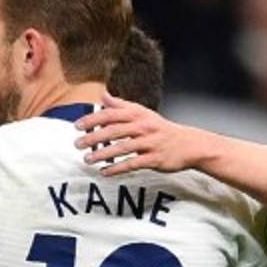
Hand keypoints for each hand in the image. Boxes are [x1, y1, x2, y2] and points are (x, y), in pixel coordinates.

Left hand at [74, 92, 220, 176]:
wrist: (189, 145)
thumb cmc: (161, 129)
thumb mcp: (143, 113)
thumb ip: (121, 105)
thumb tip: (102, 94)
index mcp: (139, 114)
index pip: (111, 114)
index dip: (93, 119)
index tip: (77, 126)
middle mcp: (144, 126)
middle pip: (114, 130)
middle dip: (94, 137)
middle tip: (77, 144)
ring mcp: (150, 143)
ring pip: (122, 147)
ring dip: (102, 154)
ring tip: (87, 160)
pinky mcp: (155, 158)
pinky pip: (132, 164)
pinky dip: (117, 168)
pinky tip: (104, 172)